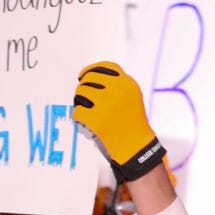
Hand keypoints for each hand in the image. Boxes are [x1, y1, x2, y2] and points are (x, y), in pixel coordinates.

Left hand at [71, 62, 165, 182]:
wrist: (136, 147)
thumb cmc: (131, 121)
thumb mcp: (132, 97)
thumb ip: (115, 83)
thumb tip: (86, 74)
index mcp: (128, 83)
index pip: (103, 67)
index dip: (90, 70)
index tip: (82, 76)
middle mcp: (118, 91)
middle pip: (88, 79)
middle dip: (84, 88)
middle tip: (86, 99)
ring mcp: (106, 105)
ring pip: (80, 93)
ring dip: (80, 101)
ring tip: (88, 111)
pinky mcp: (96, 120)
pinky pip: (77, 111)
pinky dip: (80, 117)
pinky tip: (88, 122)